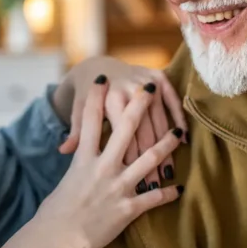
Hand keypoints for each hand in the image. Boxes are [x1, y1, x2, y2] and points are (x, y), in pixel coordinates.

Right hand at [0, 78, 183, 247]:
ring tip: (179, 134)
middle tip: (148, 88)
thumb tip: (69, 149)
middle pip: (124, 129)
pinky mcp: (128, 208)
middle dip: (138, 106)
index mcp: (83, 159)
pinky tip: (177, 189)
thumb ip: (74, 163)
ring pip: (149, 159)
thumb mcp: (63, 182)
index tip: (103, 78)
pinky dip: (167, 193)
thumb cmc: (54, 213)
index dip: (96, 97)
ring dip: (166, 145)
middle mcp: (102, 168)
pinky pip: (154, 198)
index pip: (90, 120)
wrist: (57, 239)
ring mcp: (118, 186)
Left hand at [54, 56, 186, 190]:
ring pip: (160, 120)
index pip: (124, 135)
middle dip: (151, 159)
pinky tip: (183, 140)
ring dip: (166, 146)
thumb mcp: (78, 112)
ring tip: (168, 170)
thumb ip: (76, 132)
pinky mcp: (158, 76)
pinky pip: (172, 102)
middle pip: (145, 130)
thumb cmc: (85, 96)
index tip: (134, 181)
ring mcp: (146, 81)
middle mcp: (130, 88)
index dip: (130, 159)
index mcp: (110, 99)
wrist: (98, 65)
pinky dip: (179, 120)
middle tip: (156, 182)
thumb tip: (63, 151)